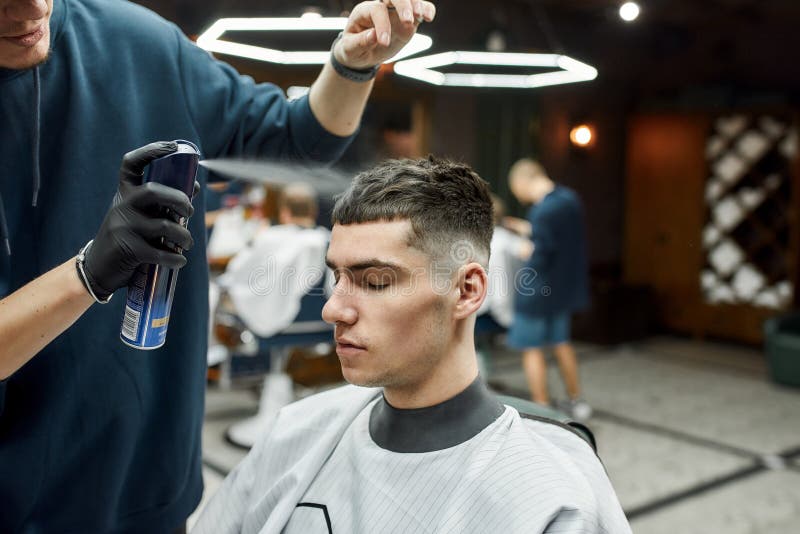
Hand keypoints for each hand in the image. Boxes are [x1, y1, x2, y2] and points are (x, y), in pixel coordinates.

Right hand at [82, 141, 195, 299]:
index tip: (172, 147)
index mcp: (124, 193)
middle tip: (189, 212)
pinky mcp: (128, 250)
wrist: (97, 268)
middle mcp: (122, 206)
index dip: (151, 150)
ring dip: (184, 236)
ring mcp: (123, 227)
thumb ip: (163, 202)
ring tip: (187, 243)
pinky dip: (175, 259)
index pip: (131, 163)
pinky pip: (160, 253)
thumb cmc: (127, 237)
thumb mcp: (138, 215)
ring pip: (164, 225)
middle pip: (154, 191)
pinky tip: (180, 261)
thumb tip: (193, 186)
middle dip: (180, 200)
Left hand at [334, 0, 435, 69]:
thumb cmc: (352, 50)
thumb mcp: (350, 49)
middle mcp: (381, 6)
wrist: (361, 54)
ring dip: (416, 4)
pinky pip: (420, 9)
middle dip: (403, 5)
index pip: (377, 10)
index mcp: (364, 11)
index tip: (384, 42)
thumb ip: (360, 42)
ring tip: (420, 16)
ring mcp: (396, 12)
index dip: (382, 24)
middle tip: (408, 21)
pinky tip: (429, 17)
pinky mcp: (408, 21)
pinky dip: (427, 10)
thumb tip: (374, 35)